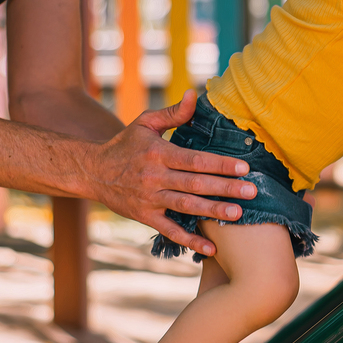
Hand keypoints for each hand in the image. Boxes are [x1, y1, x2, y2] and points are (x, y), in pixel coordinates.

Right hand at [84, 90, 256, 256]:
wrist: (91, 171)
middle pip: (195, 184)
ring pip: (186, 207)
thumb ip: (174, 113)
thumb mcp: (145, 123)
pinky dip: (190, 241)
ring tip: (238, 214)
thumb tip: (194, 94)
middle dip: (225, 188)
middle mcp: (154, 177)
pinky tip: (211, 248)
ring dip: (213, 212)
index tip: (244, 167)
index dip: (220, 164)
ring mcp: (149, 199)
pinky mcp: (145, 216)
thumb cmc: (124, 144)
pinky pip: (170, 231)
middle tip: (252, 191)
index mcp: (158, 153)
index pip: (195, 160)